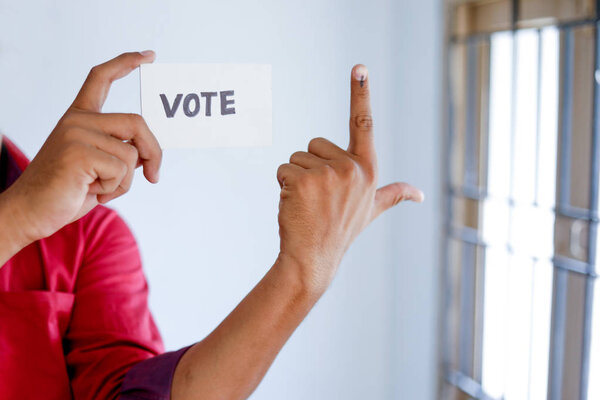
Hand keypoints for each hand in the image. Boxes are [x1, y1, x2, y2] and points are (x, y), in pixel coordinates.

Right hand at [0, 51, 161, 258]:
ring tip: (100, 188)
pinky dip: (115, 189)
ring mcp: (76, 133)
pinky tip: (90, 191)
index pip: (102, 78)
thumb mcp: (100, 167)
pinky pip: (122, 170)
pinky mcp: (78, 152)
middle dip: (154, 152)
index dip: (126, 63)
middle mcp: (77, 120)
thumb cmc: (68, 191)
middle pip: (137, 122)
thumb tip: (149, 152)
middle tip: (154, 176)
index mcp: (79, 117)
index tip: (149, 56)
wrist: (33, 212)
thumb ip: (120, 151)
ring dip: (126, 180)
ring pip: (132, 153)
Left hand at [276, 65, 422, 292]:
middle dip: (311, 167)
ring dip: (297, 179)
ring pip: (297, 157)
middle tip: (319, 197)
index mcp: (368, 170)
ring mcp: (328, 175)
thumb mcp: (372, 210)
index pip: (363, 124)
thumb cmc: (341, 230)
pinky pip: (283, 169)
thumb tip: (420, 195)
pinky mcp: (304, 180)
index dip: (360, 93)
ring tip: (309, 204)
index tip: (359, 67)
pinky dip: (284, 186)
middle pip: (315, 144)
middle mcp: (352, 169)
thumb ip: (394, 195)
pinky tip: (297, 206)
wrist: (314, 258)